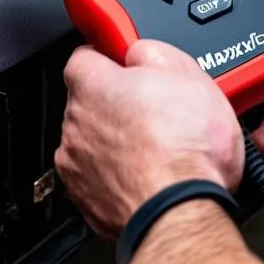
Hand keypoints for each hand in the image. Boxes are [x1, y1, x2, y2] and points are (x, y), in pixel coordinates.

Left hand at [55, 41, 263, 238]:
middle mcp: (75, 124)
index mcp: (93, 85)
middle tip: (155, 109)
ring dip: (116, 141)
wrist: (183, 212)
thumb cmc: (186, 149)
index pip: (85, 55)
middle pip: (90, 100)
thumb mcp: (188, 74)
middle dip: (117, 101)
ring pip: (93, 141)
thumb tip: (141, 52)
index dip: (110, 56)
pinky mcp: (86, 202)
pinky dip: (117, 175)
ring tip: (157, 147)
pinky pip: (98, 177)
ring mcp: (77, 166)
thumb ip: (152, 52)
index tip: (127, 62)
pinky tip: (148, 175)